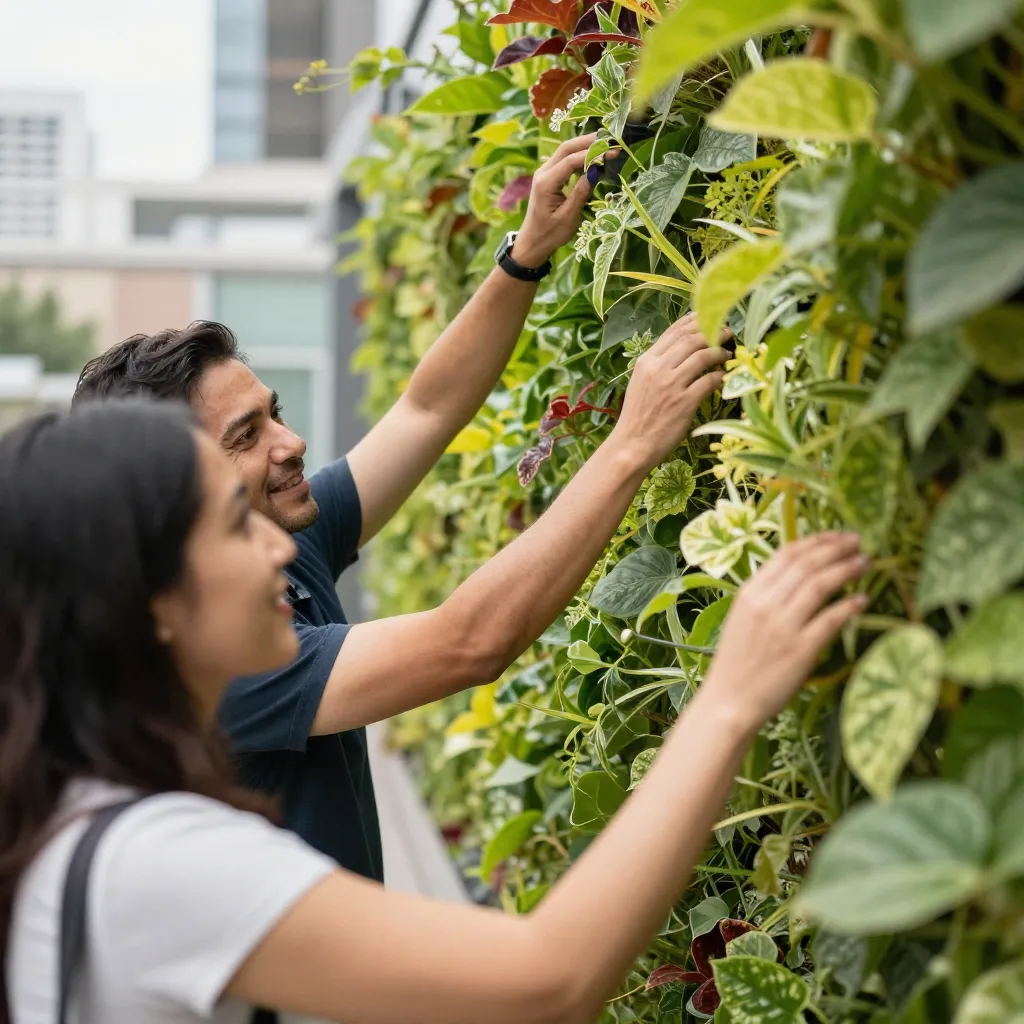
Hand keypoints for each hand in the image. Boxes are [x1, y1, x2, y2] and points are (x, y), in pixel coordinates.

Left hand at [512, 132, 601, 267]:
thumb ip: (581, 193)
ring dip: (584, 145)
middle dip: (588, 141)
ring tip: (605, 143)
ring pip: (565, 151)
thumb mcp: (568, 218)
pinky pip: (564, 160)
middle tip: (610, 139)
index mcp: (546, 183)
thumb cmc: (550, 235)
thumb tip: (595, 170)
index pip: (570, 160)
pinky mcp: (549, 177)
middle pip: (566, 147)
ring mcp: (544, 173)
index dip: (592, 153)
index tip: (611, 151)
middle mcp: (543, 173)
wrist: (532, 243)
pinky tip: (593, 155)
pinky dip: (579, 155)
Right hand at [608, 313, 728, 470]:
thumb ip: (658, 365)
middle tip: (727, 332)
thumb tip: (682, 349)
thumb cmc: (638, 416)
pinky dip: (720, 375)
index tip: (710, 317)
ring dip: (719, 351)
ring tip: (728, 353)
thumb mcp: (641, 383)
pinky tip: (725, 376)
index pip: (674, 332)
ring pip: (702, 356)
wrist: (632, 444)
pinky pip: (709, 381)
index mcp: (646, 361)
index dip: (695, 322)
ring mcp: (672, 384)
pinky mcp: (685, 402)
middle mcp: (658, 368)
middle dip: (713, 331)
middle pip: (691, 339)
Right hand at [703, 533, 869, 730]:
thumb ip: (766, 596)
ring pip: (820, 585)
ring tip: (865, 562)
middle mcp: (765, 604)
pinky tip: (863, 599)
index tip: (836, 536)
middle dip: (836, 549)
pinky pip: (831, 620)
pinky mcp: (800, 650)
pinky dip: (849, 606)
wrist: (729, 701)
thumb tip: (800, 576)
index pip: (786, 555)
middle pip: (807, 565)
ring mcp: (783, 627)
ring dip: (847, 569)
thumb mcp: (742, 619)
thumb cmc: (737, 662)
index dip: (816, 541)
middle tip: (859, 542)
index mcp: (749, 593)